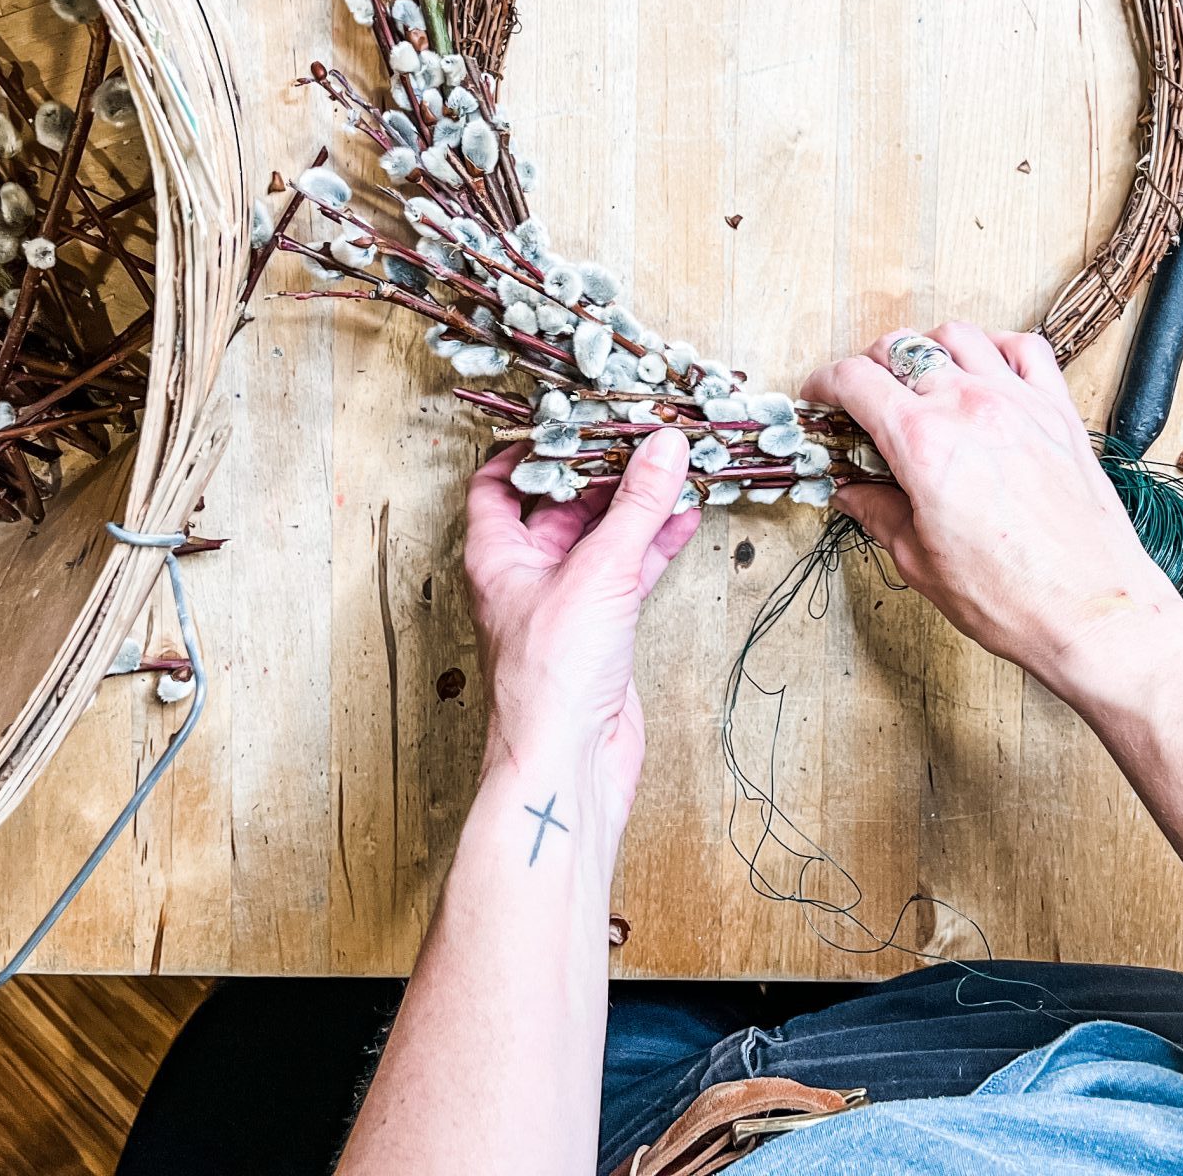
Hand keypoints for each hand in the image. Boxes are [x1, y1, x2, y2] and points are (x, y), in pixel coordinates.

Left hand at [463, 429, 698, 837]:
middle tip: (642, 432)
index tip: (572, 416)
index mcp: (497, 554)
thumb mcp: (598, 573)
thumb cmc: (552, 680)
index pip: (500, 483)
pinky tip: (685, 518)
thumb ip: (637, 508)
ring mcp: (566, 602)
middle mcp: (526, 574)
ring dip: (637, 506)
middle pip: (561, 504)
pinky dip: (655, 545)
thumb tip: (662, 448)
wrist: (568, 764)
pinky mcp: (602, 629)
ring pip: (602, 537)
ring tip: (676, 467)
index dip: (532, 448)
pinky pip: (629, 571)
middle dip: (602, 471)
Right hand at [804, 323, 1182, 698]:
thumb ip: (878, 513)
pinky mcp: (1058, 412)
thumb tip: (852, 492)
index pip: (854, 380)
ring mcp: (1019, 402)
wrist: (1095, 614)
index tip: (820, 400)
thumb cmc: (1015, 598)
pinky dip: (995, 347)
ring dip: (926, 349)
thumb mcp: (920, 562)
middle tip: (862, 402)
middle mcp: (970, 408)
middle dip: (868, 367)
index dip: (824, 385)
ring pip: (957, 335)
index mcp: (924, 443)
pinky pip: (1024, 348)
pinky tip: (984, 371)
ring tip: (918, 380)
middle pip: (899, 348)